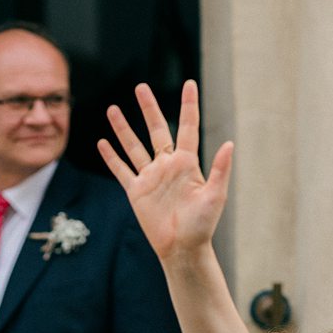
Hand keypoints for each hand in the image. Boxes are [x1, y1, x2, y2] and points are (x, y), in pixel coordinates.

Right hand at [98, 80, 232, 261]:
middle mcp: (168, 165)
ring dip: (123, 128)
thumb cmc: (203, 225)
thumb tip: (229, 143)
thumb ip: (220, 170)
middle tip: (140, 87)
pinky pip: (121, 170)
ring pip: (134, 146)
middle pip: (156, 130)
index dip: (188, 105)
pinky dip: (112, 157)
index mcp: (188, 163)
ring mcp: (150, 177)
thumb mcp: (215, 196)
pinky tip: (102, 142)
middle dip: (148, 108)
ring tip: (112, 108)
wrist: (183, 249)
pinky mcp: (136, 192)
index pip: (188, 127)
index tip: (188, 83)